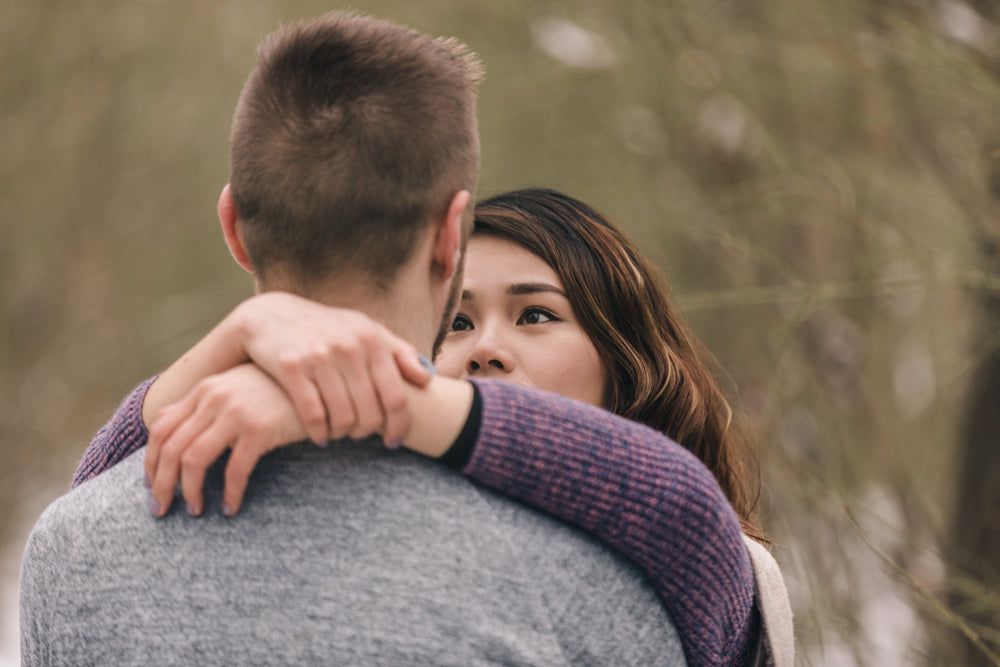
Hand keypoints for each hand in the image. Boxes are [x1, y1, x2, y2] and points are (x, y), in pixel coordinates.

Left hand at [144, 364, 305, 516]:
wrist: (319, 382)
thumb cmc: (276, 389)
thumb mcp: (233, 387)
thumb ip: (198, 402)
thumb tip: (162, 420)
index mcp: (204, 389)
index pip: (161, 429)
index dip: (151, 462)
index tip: (152, 486)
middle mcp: (214, 398)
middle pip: (172, 448)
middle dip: (162, 484)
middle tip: (162, 509)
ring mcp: (236, 412)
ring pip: (194, 460)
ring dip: (190, 492)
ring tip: (195, 510)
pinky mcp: (260, 429)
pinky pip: (235, 470)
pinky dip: (229, 493)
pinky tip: (230, 507)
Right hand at [235, 293, 432, 445]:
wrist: (270, 315)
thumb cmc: (327, 328)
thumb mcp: (365, 330)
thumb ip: (399, 352)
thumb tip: (427, 379)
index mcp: (372, 339)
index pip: (396, 397)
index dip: (398, 425)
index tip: (393, 441)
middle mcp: (349, 347)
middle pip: (371, 413)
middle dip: (368, 432)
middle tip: (360, 435)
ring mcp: (319, 356)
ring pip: (343, 418)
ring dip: (343, 433)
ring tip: (340, 432)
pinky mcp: (291, 368)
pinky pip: (313, 415)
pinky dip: (319, 432)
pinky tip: (321, 435)